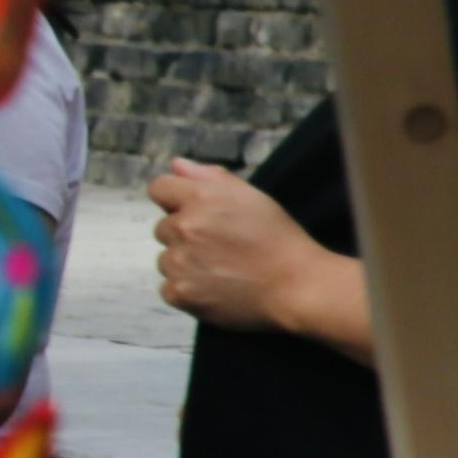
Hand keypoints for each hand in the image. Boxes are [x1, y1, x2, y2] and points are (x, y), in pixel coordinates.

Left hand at [153, 156, 339, 332]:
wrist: (297, 285)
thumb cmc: (278, 239)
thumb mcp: (251, 197)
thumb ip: (209, 178)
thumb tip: (176, 165)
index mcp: (200, 198)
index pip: (159, 188)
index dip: (174, 199)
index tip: (194, 213)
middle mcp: (184, 227)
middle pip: (162, 227)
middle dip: (184, 234)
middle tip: (220, 245)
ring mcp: (179, 262)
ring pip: (165, 258)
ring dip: (185, 262)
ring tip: (222, 268)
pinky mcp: (179, 292)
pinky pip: (168, 287)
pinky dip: (186, 288)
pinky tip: (215, 287)